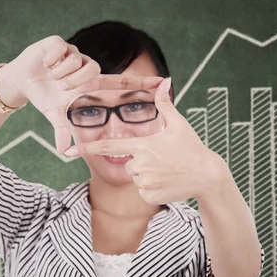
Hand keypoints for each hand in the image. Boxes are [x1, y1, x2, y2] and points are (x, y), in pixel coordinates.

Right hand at [0, 35, 165, 153]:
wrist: (23, 80)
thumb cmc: (45, 97)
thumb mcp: (55, 115)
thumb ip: (63, 130)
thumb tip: (64, 152)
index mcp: (91, 84)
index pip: (122, 82)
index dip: (143, 82)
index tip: (165, 82)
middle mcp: (86, 67)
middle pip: (93, 68)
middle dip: (76, 79)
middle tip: (62, 87)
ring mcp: (73, 54)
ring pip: (75, 59)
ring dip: (61, 71)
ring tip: (51, 77)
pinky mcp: (58, 44)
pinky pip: (60, 49)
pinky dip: (51, 59)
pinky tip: (45, 65)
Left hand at [64, 78, 224, 204]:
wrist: (207, 176)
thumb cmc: (191, 147)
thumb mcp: (178, 124)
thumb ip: (165, 104)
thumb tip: (165, 80)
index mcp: (143, 145)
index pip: (109, 147)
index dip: (87, 148)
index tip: (69, 152)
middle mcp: (141, 164)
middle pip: (128, 164)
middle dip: (140, 162)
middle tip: (162, 160)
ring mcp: (145, 182)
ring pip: (136, 179)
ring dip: (148, 176)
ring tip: (167, 171)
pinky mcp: (150, 196)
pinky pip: (143, 192)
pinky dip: (153, 189)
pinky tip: (168, 183)